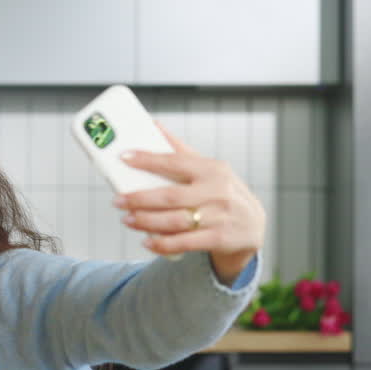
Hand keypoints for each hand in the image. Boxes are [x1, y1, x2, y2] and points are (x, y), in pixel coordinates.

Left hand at [115, 124, 264, 284]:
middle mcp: (217, 191)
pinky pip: (184, 243)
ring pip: (175, 221)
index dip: (148, 160)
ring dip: (146, 221)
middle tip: (117, 200)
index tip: (124, 158)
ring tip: (127, 219)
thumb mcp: (209, 169)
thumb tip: (154, 125)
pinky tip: (147, 242)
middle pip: (170, 196)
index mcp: (212, 169)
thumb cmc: (222, 192)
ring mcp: (219, 216)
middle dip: (140, 198)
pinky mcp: (219, 238)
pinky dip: (163, 244)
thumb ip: (181, 151)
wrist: (252, 226)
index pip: (175, 161)